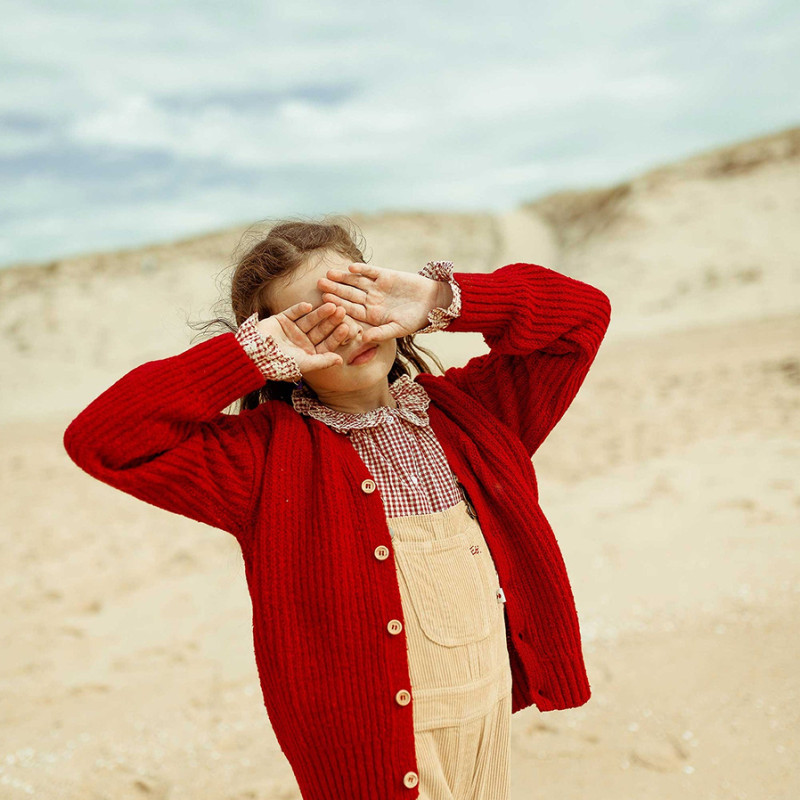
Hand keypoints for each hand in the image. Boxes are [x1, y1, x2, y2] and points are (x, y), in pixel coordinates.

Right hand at [256, 301, 353, 371]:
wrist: (254, 356)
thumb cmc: (280, 364)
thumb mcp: (304, 364)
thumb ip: (322, 361)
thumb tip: (340, 360)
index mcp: (310, 352)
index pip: (326, 343)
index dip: (336, 336)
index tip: (347, 328)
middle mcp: (303, 341)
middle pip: (320, 329)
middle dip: (331, 321)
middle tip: (342, 311)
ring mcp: (293, 330)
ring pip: (309, 320)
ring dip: (320, 313)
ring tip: (331, 305)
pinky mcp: (282, 320)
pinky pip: (293, 312)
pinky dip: (300, 309)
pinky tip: (309, 305)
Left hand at [315, 263, 444, 344]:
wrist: (432, 302)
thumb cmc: (415, 320)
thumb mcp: (398, 329)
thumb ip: (380, 334)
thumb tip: (363, 339)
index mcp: (370, 315)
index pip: (350, 310)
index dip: (337, 305)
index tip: (324, 301)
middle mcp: (371, 300)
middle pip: (349, 294)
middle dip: (334, 289)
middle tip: (319, 284)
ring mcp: (377, 287)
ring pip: (356, 281)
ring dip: (343, 277)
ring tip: (329, 272)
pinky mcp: (385, 275)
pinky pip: (370, 271)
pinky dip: (361, 269)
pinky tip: (350, 267)